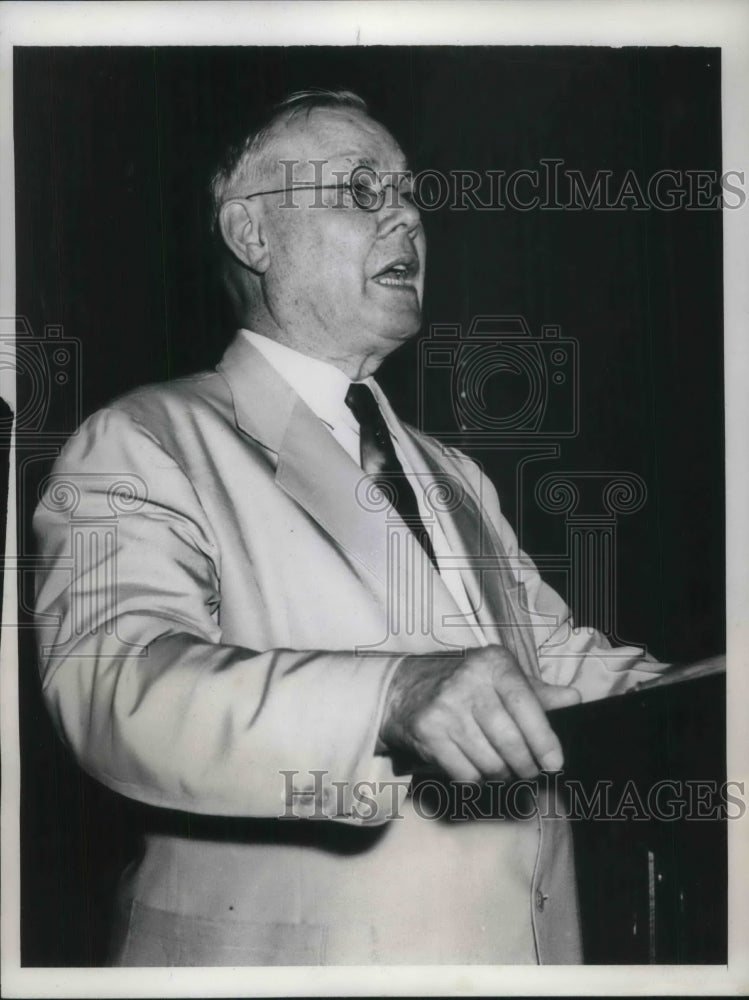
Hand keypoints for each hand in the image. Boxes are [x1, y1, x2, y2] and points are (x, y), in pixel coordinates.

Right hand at [379, 645, 580, 781]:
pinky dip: (477, 780)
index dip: (543, 738)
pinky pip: (464, 772)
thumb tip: (574, 698)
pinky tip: (478, 770)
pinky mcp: (427, 731)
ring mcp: (445, 706)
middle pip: (508, 739)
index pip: (525, 704)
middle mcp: (467, 681)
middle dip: (525, 765)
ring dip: (502, 775)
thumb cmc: (463, 683)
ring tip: (504, 771)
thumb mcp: (500, 677)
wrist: (403, 687)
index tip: (554, 763)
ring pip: (488, 761)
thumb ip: (537, 691)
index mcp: (493, 663)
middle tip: (530, 772)